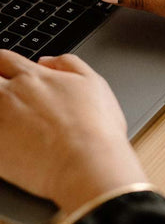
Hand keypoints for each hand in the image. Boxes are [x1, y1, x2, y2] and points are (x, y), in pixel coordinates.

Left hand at [0, 51, 145, 213]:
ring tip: (9, 115)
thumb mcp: (94, 83)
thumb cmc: (97, 129)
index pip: (3, 58)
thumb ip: (69, 64)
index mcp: (34, 77)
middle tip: (4, 92)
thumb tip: (47, 61)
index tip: (5, 70)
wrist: (88, 165)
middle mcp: (11, 95)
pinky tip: (9, 139)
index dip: (2, 63)